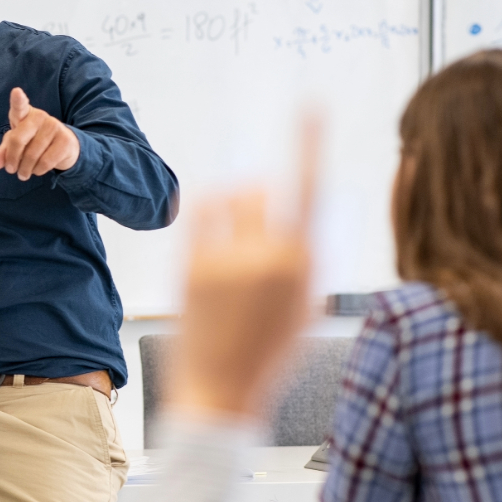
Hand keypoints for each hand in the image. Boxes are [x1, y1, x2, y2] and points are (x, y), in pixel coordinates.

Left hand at [0, 88, 79, 179]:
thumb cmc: (32, 142)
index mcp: (23, 114)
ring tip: (24, 172)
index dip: (18, 100)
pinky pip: (45, 163)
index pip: (19, 105)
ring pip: (31, 156)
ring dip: (25, 170)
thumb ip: (1, 154)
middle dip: (12, 160)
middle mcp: (39, 116)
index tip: (16, 92)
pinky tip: (37, 170)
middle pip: (18, 140)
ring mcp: (54, 126)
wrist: (62, 148)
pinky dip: (38, 171)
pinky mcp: (65, 140)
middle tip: (11, 170)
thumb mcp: (14, 146)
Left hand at [170, 120, 318, 422]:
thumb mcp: (306, 310)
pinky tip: (213, 222)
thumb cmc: (269, 356)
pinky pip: (198, 213)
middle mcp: (266, 257)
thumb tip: (307, 213)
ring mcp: (225, 261)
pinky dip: (208, 209)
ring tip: (236, 229)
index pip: (311, 189)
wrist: (220, 395)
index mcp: (303, 266)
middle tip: (259, 215)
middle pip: (264, 189)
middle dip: (263, 193)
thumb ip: (309, 259)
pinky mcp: (190, 267)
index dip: (310, 142)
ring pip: (230, 196)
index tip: (311, 106)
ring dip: (236, 199)